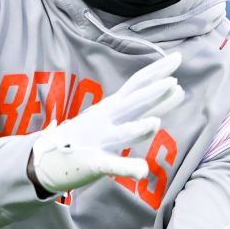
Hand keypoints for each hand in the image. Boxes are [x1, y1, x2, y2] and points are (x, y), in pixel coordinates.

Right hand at [31, 52, 183, 193]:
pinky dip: (125, 167)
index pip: (138, 83)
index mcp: (115, 106)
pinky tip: (142, 171)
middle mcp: (107, 118)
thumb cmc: (92, 134)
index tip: (177, 58)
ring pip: (121, 133)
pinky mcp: (93, 163)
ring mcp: (100, 140)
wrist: (49, 155)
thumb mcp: (124, 115)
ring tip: (156, 123)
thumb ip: (153, 106)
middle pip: (132, 104)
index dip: (157, 71)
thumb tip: (180, 89)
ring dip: (137, 129)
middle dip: (150, 94)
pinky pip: (110, 166)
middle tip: (172, 82)